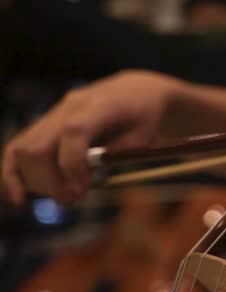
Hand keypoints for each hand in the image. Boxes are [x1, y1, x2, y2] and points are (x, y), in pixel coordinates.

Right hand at [2, 70, 178, 204]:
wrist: (137, 91)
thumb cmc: (146, 116)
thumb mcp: (144, 136)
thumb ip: (114, 155)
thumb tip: (80, 179)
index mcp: (100, 105)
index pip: (73, 133)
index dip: (73, 167)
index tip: (83, 191)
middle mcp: (70, 106)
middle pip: (39, 147)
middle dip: (51, 182)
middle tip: (72, 199)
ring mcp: (55, 113)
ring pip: (24, 149)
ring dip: (37, 181)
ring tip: (63, 196)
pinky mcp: (47, 123)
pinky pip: (18, 147)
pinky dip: (14, 173)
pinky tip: (20, 198)